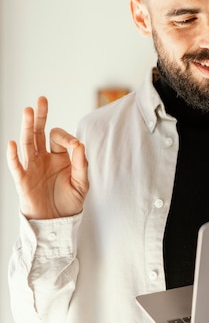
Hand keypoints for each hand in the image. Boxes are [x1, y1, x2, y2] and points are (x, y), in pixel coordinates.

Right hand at [7, 96, 88, 219]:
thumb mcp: (82, 183)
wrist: (57, 222)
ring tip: (28, 111)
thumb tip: (79, 144)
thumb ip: (81, 164)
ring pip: (28, 143)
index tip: (75, 146)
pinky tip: (12, 143)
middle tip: (41, 99)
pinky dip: (13, 155)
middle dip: (41, 117)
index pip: (59, 138)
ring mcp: (32, 167)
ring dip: (28, 128)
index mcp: (59, 156)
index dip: (67, 138)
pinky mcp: (24, 180)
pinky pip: (17, 166)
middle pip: (40, 133)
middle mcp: (44, 158)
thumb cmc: (70, 202)